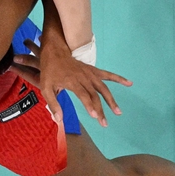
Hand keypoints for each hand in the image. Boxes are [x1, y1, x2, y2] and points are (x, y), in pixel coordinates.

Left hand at [9, 35, 130, 127]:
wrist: (55, 51)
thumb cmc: (50, 72)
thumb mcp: (46, 88)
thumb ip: (53, 104)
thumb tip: (59, 119)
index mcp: (73, 82)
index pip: (84, 95)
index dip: (89, 106)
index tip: (95, 116)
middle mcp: (84, 78)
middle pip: (95, 95)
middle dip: (101, 110)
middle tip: (104, 124)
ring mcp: (90, 74)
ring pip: (103, 88)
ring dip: (111, 100)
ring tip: (118, 112)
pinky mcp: (93, 71)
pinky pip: (108, 75)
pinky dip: (119, 78)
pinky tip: (129, 83)